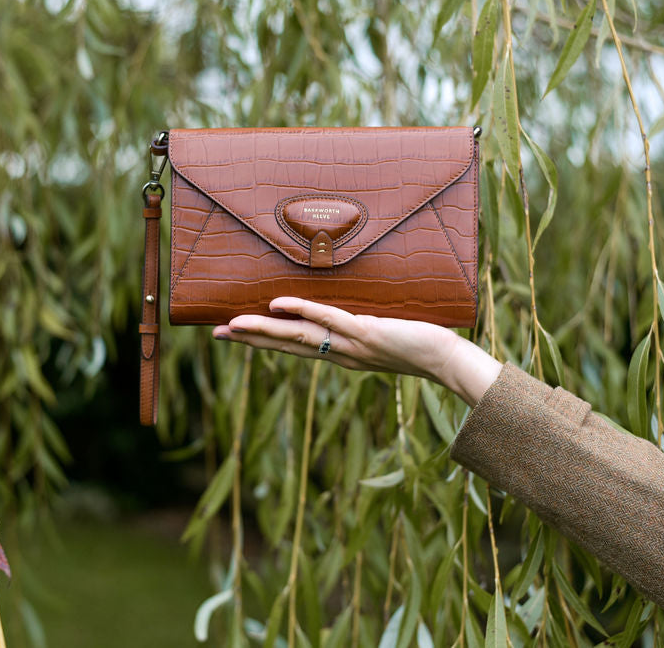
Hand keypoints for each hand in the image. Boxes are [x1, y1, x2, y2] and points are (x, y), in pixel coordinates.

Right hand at [211, 297, 501, 405]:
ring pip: (298, 337)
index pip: (294, 348)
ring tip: (232, 326)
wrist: (448, 360)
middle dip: (250, 339)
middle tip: (216, 333)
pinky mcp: (367, 332)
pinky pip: (329, 320)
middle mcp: (340, 354)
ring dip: (263, 331)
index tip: (233, 334)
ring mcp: (351, 345)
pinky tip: (278, 304)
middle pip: (286, 346)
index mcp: (341, 355)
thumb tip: (348, 306)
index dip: (262, 341)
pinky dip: (302, 311)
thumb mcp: (384, 334)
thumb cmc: (420, 344)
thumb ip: (361, 324)